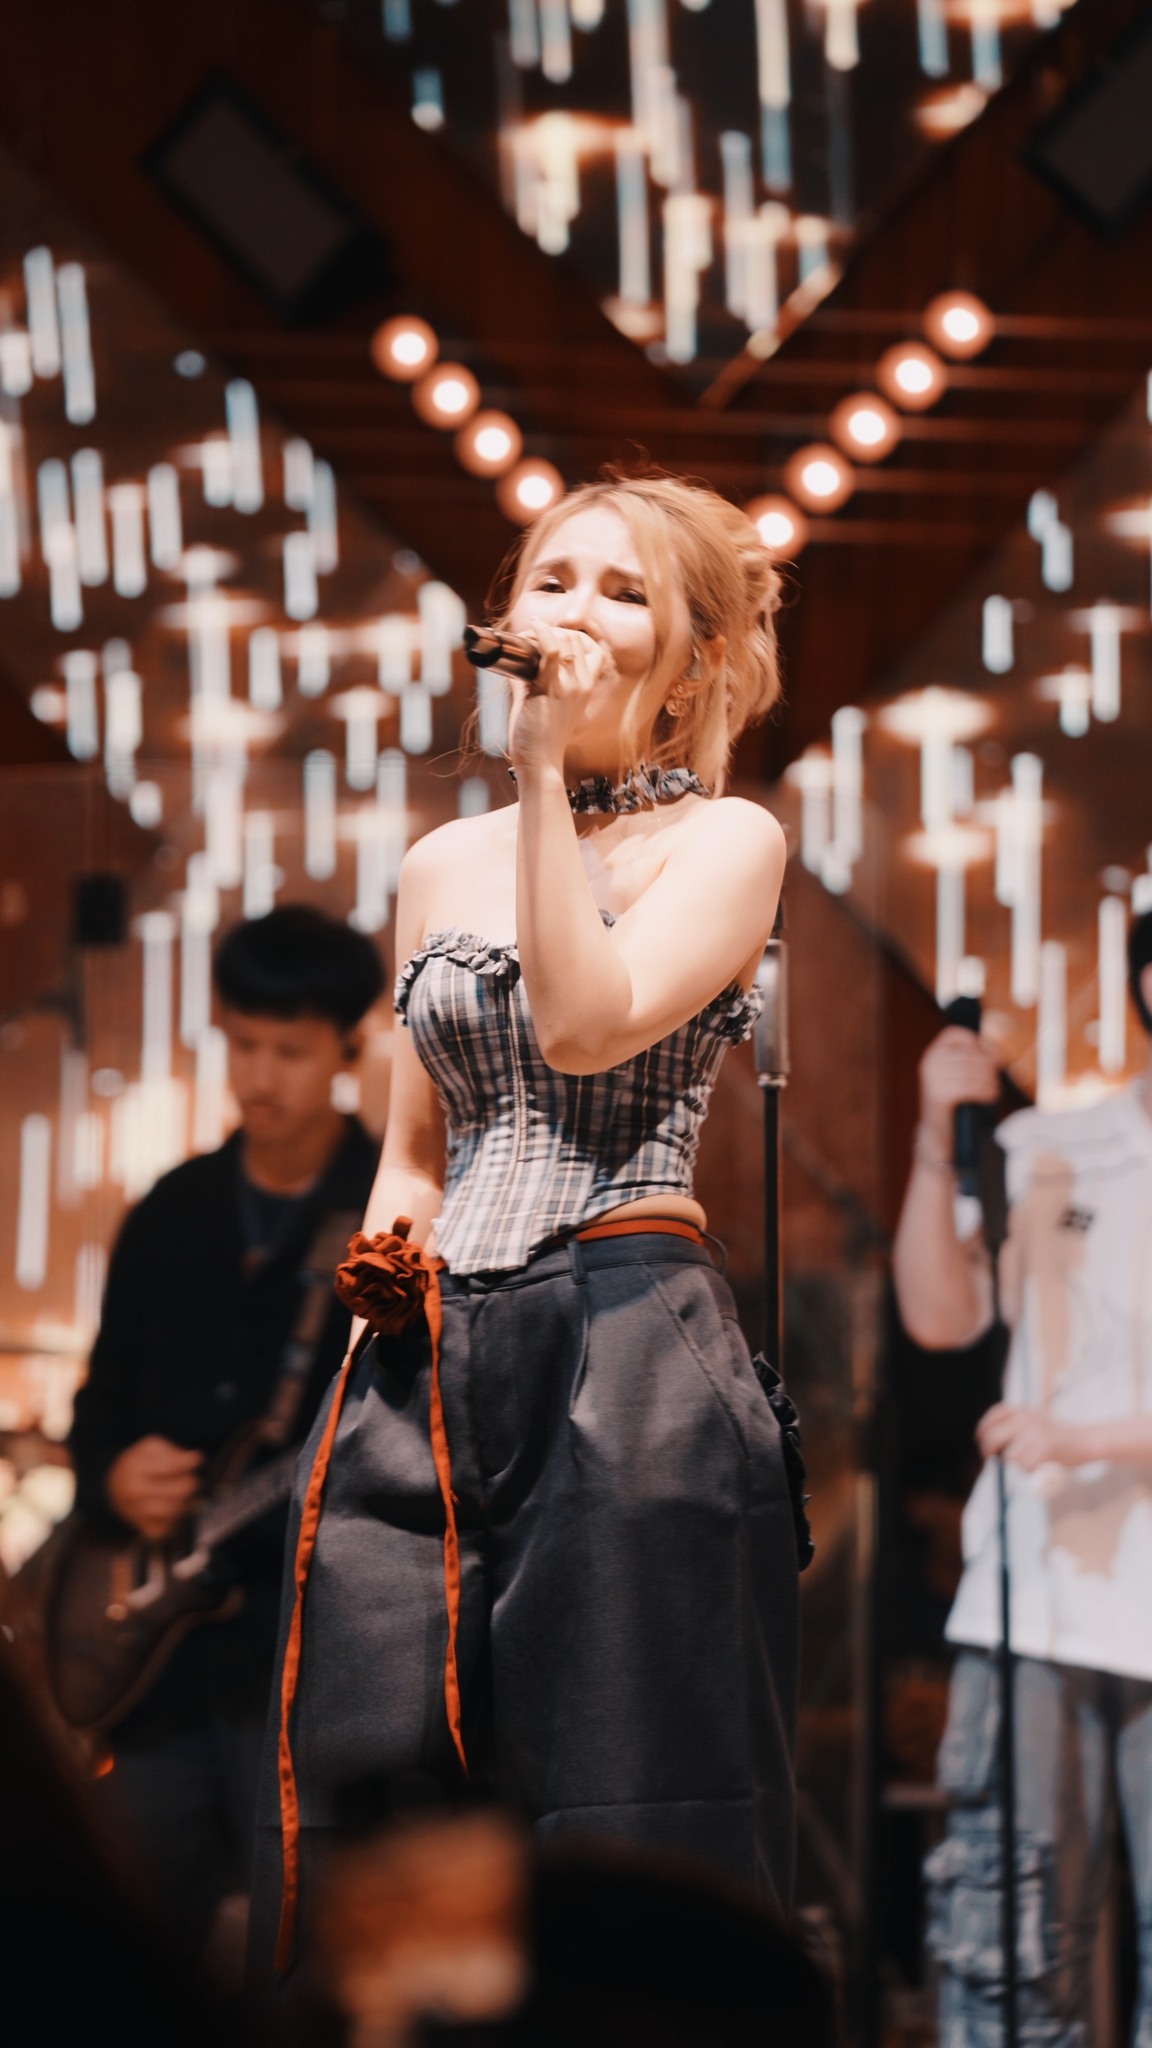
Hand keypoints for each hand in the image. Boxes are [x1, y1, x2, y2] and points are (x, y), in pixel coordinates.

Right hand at [105, 1436, 202, 1542]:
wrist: (113, 1487)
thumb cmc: (138, 1464)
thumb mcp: (150, 1448)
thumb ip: (171, 1450)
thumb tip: (192, 1458)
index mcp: (136, 1468)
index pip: (170, 1467)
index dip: (188, 1462)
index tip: (197, 1458)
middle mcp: (136, 1492)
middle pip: (178, 1491)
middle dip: (190, 1482)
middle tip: (190, 1479)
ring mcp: (138, 1512)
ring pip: (175, 1510)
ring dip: (186, 1501)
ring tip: (184, 1494)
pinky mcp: (144, 1528)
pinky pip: (169, 1527)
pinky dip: (176, 1519)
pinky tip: (174, 1508)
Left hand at [506, 626, 603, 776]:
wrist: (539, 761)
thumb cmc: (539, 737)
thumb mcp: (541, 703)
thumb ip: (530, 681)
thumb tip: (513, 664)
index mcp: (586, 689)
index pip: (594, 651)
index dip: (575, 637)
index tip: (554, 636)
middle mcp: (583, 685)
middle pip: (577, 641)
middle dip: (554, 631)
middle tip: (532, 636)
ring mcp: (570, 686)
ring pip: (566, 641)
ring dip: (544, 632)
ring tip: (527, 635)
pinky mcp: (552, 688)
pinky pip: (551, 651)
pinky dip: (540, 635)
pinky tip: (531, 629)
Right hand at [918, 1027, 998, 1149]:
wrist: (937, 1133)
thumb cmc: (953, 1103)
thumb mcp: (958, 1077)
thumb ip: (970, 1061)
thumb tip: (995, 1055)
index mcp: (932, 1055)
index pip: (954, 1033)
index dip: (974, 1042)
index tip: (985, 1059)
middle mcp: (929, 1063)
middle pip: (970, 1053)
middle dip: (988, 1066)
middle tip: (995, 1080)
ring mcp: (932, 1079)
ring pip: (972, 1070)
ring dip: (989, 1081)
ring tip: (993, 1090)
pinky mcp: (938, 1095)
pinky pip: (969, 1086)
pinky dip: (984, 1092)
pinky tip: (988, 1097)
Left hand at [976, 1403, 1082, 1471]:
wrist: (1087, 1440)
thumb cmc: (1058, 1437)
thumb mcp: (1034, 1422)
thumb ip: (1014, 1429)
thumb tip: (987, 1445)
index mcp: (1021, 1410)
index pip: (993, 1417)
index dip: (983, 1432)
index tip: (982, 1443)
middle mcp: (1025, 1418)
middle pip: (992, 1437)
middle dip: (988, 1452)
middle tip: (992, 1461)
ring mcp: (1034, 1432)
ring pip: (1008, 1456)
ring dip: (1013, 1466)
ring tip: (1026, 1464)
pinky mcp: (1043, 1447)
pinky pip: (1024, 1466)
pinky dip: (1028, 1472)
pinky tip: (1038, 1467)